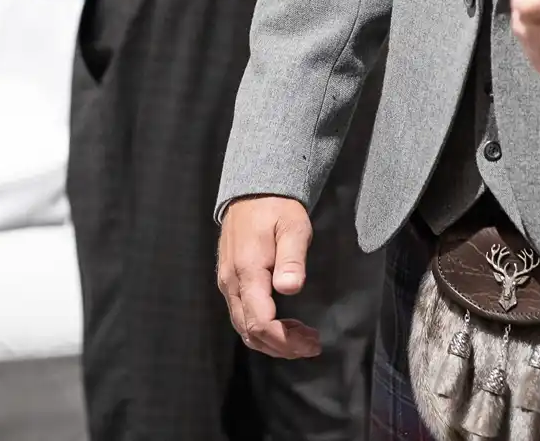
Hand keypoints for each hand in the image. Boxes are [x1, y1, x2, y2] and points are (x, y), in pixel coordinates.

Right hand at [217, 196, 322, 359]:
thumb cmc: (277, 208)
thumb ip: (292, 257)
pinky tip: (285, 326)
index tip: (312, 342)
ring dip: (272, 341)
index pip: (261, 322)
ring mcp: (227, 284)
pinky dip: (262, 329)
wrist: (252, 192)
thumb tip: (290, 288)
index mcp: (247, 272)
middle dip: (282, 346)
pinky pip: (241, 316)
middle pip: (250, 332)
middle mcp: (231, 283)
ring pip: (243, 328)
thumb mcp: (294, 226)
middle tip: (312, 345)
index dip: (286, 340)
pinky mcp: (229, 282)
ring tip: (302, 339)